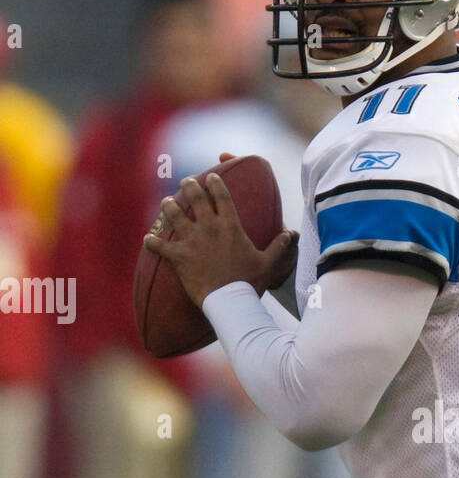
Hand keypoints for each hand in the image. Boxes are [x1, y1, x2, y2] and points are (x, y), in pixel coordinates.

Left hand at [144, 163, 297, 308]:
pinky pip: (159, 245)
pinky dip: (153, 242)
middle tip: (186, 182)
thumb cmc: (249, 281)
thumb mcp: (268, 263)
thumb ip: (279, 246)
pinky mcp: (178, 256)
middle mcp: (209, 227)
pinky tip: (149, 238)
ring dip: (169, 206)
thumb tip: (291, 234)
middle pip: (195, 197)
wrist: (229, 300)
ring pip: (174, 213)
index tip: (211, 176)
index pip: (221, 195)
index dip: (215, 182)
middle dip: (189, 185)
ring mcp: (191, 240)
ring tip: (167, 203)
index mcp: (230, 225)